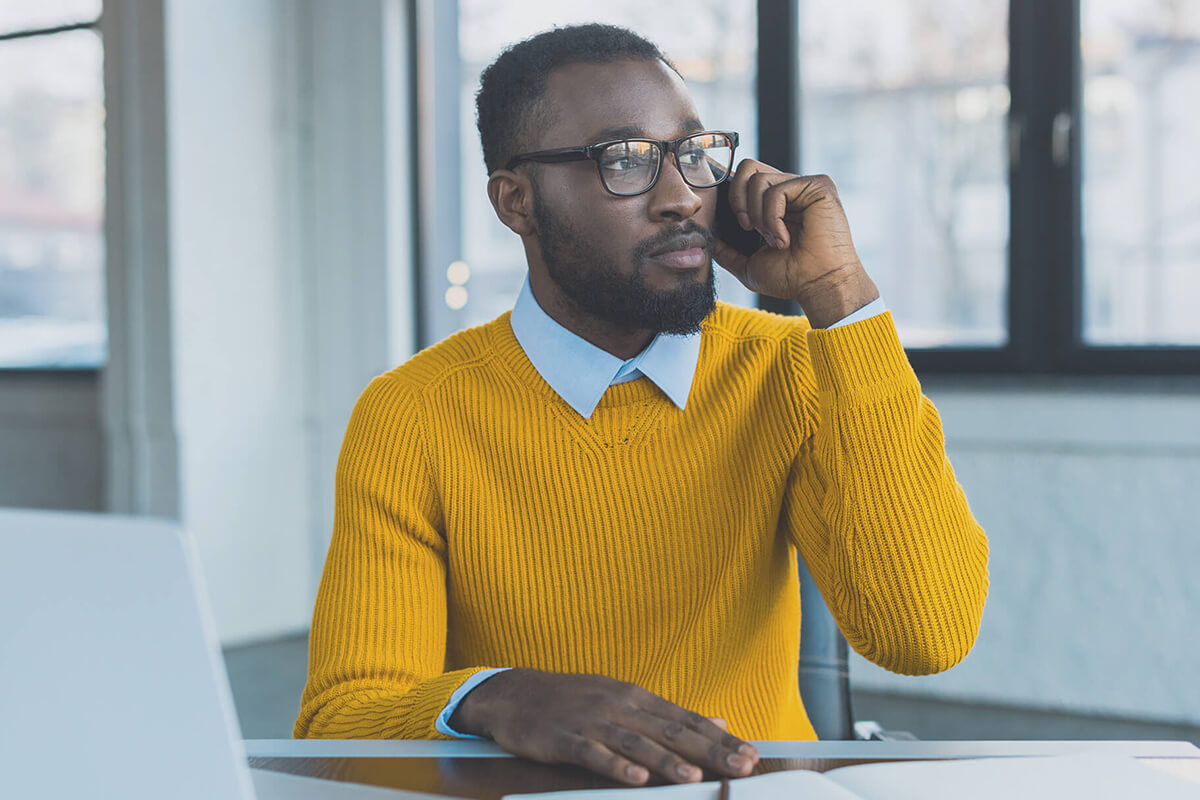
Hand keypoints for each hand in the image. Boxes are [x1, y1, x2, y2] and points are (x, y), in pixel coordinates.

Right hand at [448, 669, 759, 785]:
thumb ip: (666, 715)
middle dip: (709, 750)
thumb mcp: (621, 700)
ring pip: (637, 742)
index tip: (750, 754)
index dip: (719, 739)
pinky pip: (594, 754)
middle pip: (670, 730)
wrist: (512, 694)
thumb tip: (716, 721)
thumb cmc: (570, 702)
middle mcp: (619, 706)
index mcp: (635, 698)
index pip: (686, 719)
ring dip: (667, 761)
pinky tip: (636, 777)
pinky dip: (616, 765)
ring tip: (695, 777)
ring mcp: (592, 721)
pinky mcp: (566, 738)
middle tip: (741, 765)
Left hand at [713, 162, 878, 328]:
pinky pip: (777, 190)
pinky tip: (785, 239)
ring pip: (758, 179)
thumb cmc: (790, 278)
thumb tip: (707, 239)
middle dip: (738, 199)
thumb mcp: (748, 265)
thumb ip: (727, 251)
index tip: (734, 218)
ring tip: (775, 240)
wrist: (818, 285)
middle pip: (747, 167)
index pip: (745, 178)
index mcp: (775, 203)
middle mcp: (790, 190)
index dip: (731, 191)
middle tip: (747, 228)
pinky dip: (773, 218)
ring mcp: (804, 186)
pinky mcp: (817, 186)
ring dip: (759, 216)